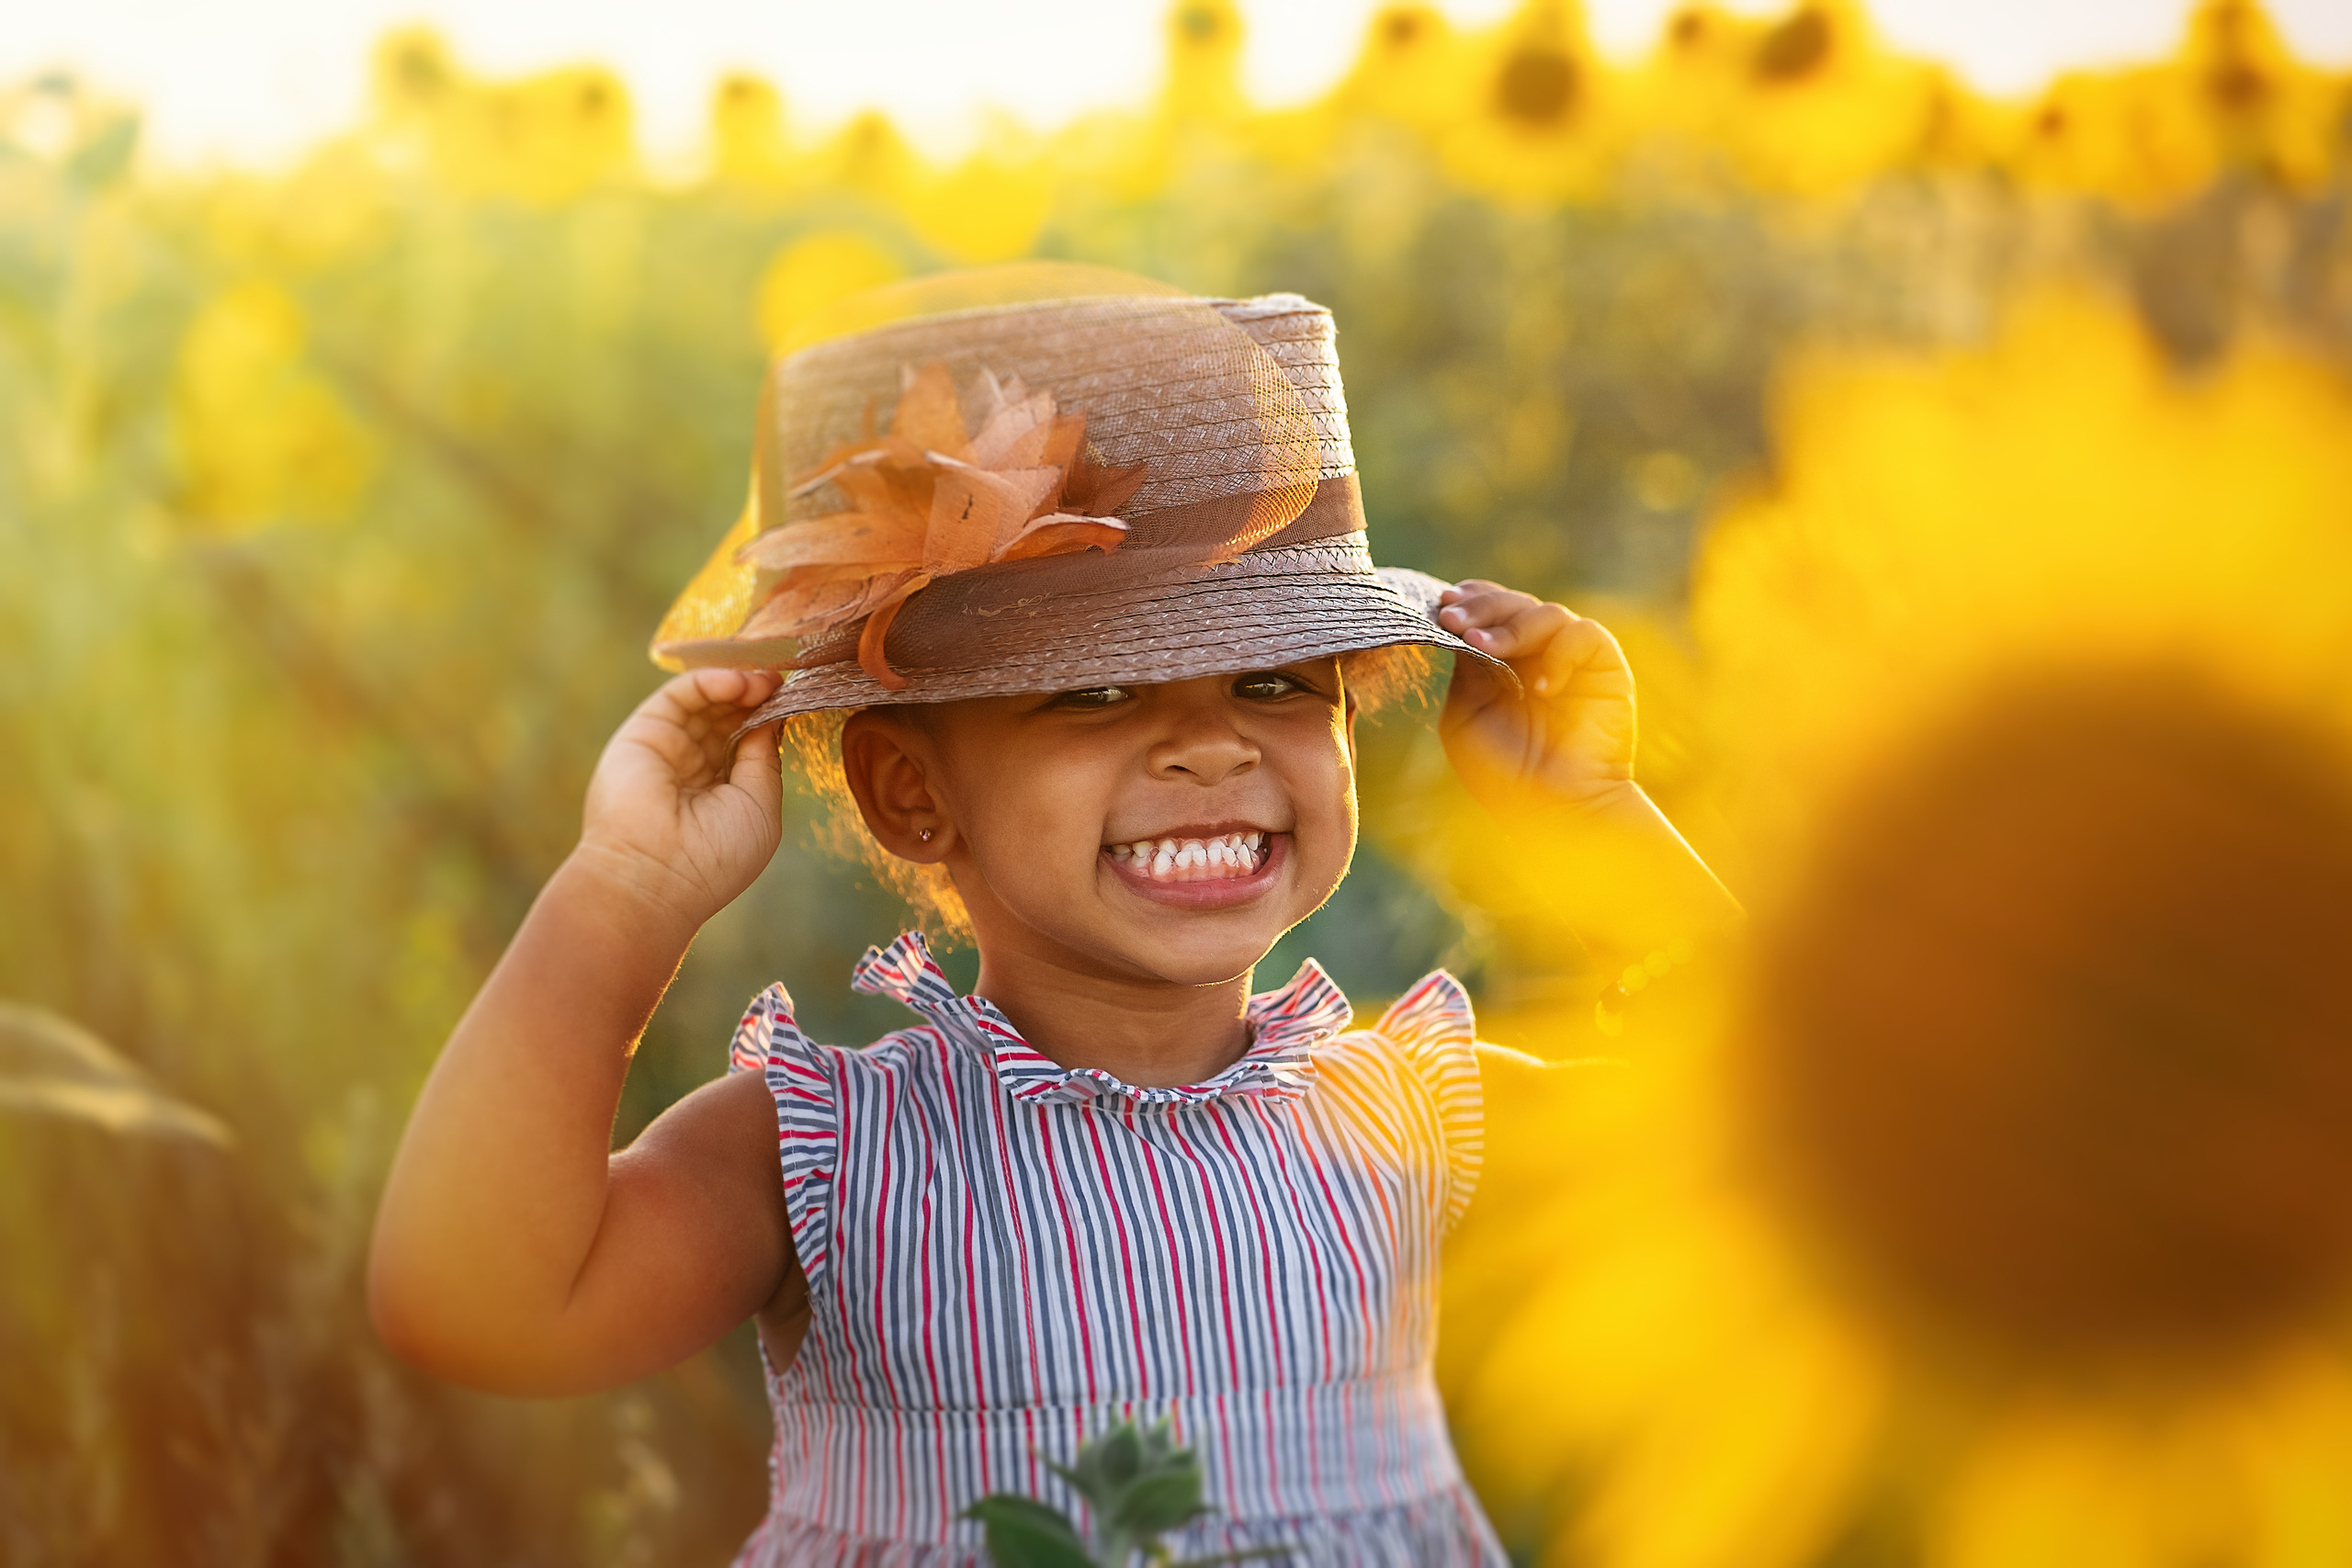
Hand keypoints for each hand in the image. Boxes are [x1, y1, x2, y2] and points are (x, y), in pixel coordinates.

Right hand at [576, 669, 784, 926]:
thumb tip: (774, 717)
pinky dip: (709, 681)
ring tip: (765, 680)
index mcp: (724, 790)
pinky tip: (738, 682)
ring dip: (739, 684)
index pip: (749, 739)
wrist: (655, 877)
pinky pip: (678, 696)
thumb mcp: (760, 805)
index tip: (795, 697)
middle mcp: (695, 767)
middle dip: (757, 695)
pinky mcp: (643, 733)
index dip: (770, 716)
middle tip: (783, 680)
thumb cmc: (716, 856)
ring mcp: (669, 748)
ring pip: (705, 701)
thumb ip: (765, 758)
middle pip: (728, 715)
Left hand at [1437, 581, 1636, 813]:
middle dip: (1480, 607)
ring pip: (1546, 612)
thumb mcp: (1466, 717)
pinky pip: (1585, 635)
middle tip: (1453, 618)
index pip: (1489, 611)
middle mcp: (1537, 652)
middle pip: (1513, 603)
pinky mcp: (1605, 669)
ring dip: (1511, 626)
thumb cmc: (1504, 773)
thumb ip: (1465, 671)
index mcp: (1502, 660)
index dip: (1469, 600)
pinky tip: (1540, 688)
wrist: (1554, 811)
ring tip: (1483, 646)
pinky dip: (1560, 652)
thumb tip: (1459, 625)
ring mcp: (1572, 658)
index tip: (1442, 605)